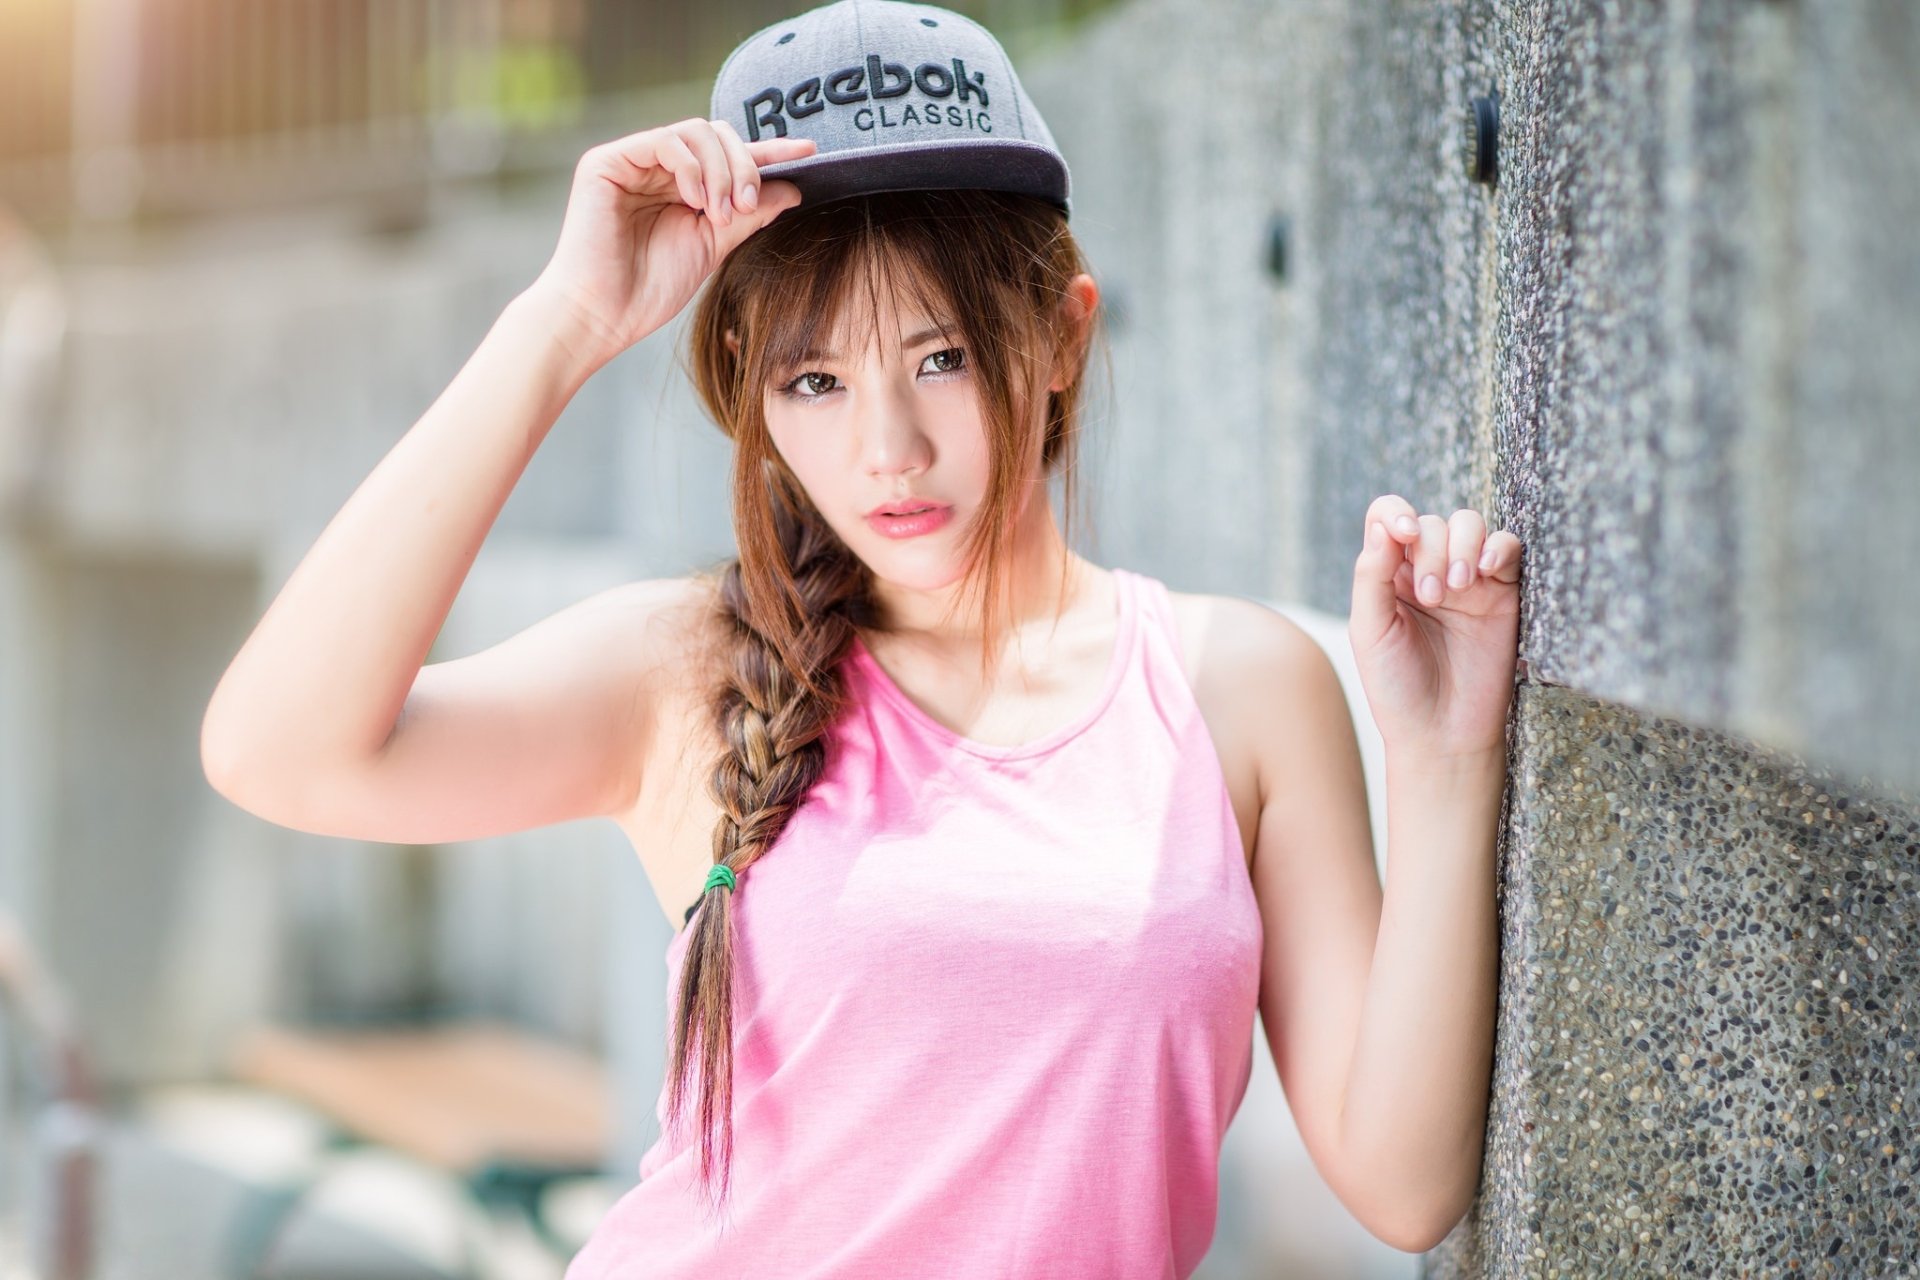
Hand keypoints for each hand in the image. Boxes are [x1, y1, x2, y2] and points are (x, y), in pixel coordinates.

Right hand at [524, 117, 817, 369]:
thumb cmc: (650, 289)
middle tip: (747, 207)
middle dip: (744, 165)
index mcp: (680, 187)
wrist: (603, 316)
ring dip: (721, 170)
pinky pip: (665, 140)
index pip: (729, 157)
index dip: (769, 152)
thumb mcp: (712, 246)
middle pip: (716, 135)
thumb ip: (748, 215)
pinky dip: (691, 167)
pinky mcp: (608, 162)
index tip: (809, 154)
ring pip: (695, 132)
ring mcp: (632, 161)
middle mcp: (656, 168)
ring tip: (721, 214)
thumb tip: (792, 188)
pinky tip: (695, 201)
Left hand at [1348, 495, 1522, 761]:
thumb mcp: (1371, 630)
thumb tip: (1385, 525)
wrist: (1442, 733)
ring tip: (1456, 587)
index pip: (1388, 517)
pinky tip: (1486, 570)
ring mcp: (1466, 580)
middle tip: (1431, 597)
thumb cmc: (1397, 686)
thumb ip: (1372, 575)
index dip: (1396, 513)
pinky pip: (1507, 549)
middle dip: (1431, 550)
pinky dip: (1499, 548)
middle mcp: (1426, 569)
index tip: (1403, 534)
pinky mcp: (1503, 593)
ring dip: (1463, 546)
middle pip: (1432, 522)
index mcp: (1387, 574)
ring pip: (1469, 525)